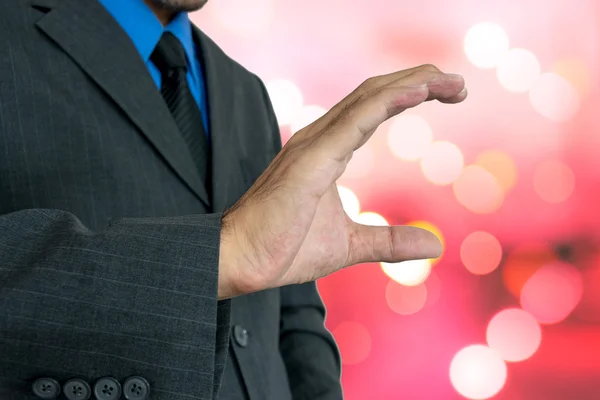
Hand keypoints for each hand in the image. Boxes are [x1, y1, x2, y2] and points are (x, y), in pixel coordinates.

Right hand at [218, 64, 466, 298]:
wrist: (241, 261)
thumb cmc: (284, 248)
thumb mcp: (351, 245)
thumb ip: (390, 241)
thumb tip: (433, 244)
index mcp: (327, 150)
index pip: (373, 107)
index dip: (410, 93)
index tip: (448, 94)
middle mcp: (320, 137)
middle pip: (376, 93)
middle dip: (419, 81)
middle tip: (458, 85)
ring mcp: (314, 144)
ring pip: (369, 98)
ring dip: (412, 83)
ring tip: (449, 81)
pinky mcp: (311, 158)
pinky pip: (356, 120)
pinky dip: (389, 101)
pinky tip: (419, 91)